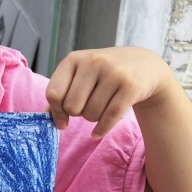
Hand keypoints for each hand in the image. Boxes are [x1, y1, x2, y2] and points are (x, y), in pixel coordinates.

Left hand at [46, 47, 169, 138]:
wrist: (144, 66)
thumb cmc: (104, 74)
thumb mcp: (80, 75)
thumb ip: (62, 93)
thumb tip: (47, 117)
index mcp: (74, 59)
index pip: (53, 94)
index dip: (56, 111)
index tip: (63, 118)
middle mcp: (93, 62)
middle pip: (72, 107)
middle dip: (78, 114)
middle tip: (88, 108)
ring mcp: (113, 72)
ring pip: (91, 114)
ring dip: (94, 118)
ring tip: (101, 107)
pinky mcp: (130, 86)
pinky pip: (109, 118)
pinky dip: (101, 130)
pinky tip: (98, 133)